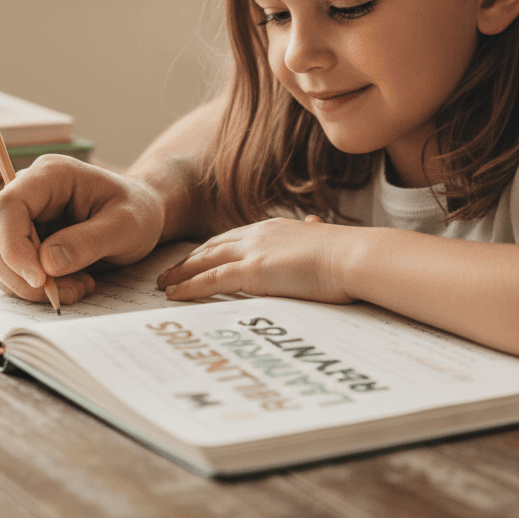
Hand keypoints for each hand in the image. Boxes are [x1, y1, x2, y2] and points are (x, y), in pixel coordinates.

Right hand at [0, 154, 164, 304]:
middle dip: (23, 277)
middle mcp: (25, 192)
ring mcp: (18, 219)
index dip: (14, 247)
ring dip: (29, 287)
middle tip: (70, 291)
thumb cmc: (136, 212)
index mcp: (49, 175)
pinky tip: (68, 285)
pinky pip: (4, 273)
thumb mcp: (126, 226)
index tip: (42, 280)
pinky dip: (31, 290)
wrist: (140, 215)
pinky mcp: (17, 242)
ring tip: (78, 286)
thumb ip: (88, 242)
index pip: (7, 207)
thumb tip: (47, 264)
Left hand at [156, 215, 356, 303]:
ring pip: (204, 262)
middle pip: (211, 247)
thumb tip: (314, 222)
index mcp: (272, 228)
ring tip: (163, 285)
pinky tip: (174, 295)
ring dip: (180, 273)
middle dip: (188, 260)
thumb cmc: (347, 254)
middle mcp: (256, 235)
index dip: (210, 249)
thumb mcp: (324, 237)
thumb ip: (312, 232)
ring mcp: (252, 252)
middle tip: (169, 272)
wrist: (354, 256)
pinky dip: (188, 287)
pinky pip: (211, 281)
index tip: (196, 258)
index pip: (232, 238)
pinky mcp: (252, 272)